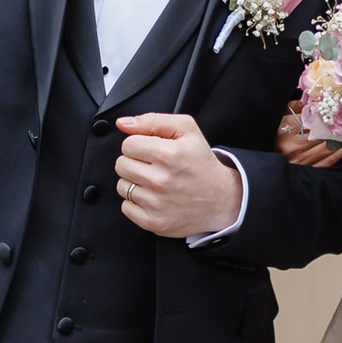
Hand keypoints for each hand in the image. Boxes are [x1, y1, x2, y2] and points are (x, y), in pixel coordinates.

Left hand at [115, 113, 242, 236]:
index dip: (139, 145)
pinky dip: (136, 203)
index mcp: (168, 154)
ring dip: (135, 183)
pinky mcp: (153, 222)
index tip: (152, 151)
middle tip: (154, 166)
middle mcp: (161, 180)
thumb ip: (153, 121)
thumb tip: (123, 123)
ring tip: (155, 183)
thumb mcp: (187, 130)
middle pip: (121, 165)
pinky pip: (126, 207)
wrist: (220, 200)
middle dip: (135, 162)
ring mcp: (156, 203)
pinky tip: (154, 198)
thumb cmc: (202, 164)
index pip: (127, 144)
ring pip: (122, 186)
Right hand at [278, 100, 341, 168]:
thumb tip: (313, 101)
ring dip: (340, 139)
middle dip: (334, 126)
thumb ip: (295, 107)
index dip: (323, 114)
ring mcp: (300, 160)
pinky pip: (328, 161)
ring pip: (327, 147)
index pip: (310, 118)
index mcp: (284, 130)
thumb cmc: (275, 136)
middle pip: (321, 133)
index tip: (333, 110)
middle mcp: (292, 146)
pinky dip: (339, 152)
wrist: (267, 161)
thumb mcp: (281, 118)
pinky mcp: (306, 170)